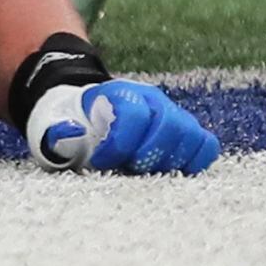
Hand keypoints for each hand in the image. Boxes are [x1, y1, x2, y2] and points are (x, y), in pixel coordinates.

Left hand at [27, 80, 220, 174]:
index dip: (119, 143)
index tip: (101, 163)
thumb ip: (59, 133)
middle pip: (170, 124)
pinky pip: (206, 146)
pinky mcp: (189, 132)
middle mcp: (153, 100)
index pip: (133, 114)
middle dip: (149, 154)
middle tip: (129, 168)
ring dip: (170, 161)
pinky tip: (169, 172)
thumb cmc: (78, 126)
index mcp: (120, 93)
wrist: (95, 115)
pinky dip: (193, 163)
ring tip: (146, 171)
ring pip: (191, 136)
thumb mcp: (58, 126)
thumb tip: (70, 132)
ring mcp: (175, 114)